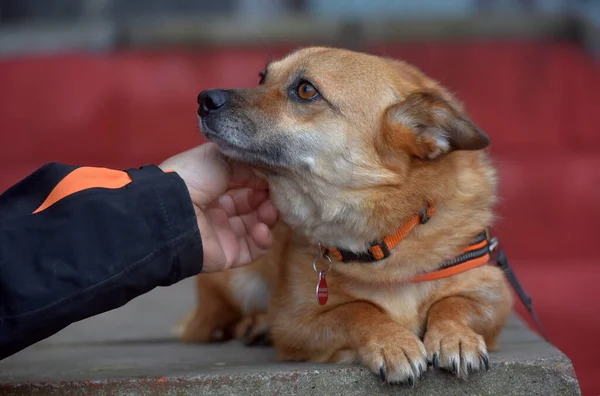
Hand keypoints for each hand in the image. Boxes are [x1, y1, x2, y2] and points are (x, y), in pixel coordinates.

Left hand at [159, 143, 277, 271]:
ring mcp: (223, 233)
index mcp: (212, 185)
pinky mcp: (229, 254)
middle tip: (277, 193)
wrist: (172, 210)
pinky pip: (254, 249)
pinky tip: (261, 228)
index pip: (245, 183)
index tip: (277, 175)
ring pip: (257, 225)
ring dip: (269, 216)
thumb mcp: (219, 158)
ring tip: (270, 210)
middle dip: (268, 197)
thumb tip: (268, 174)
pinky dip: (264, 239)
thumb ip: (246, 164)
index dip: (262, 179)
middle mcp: (217, 209)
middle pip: (253, 204)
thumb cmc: (192, 177)